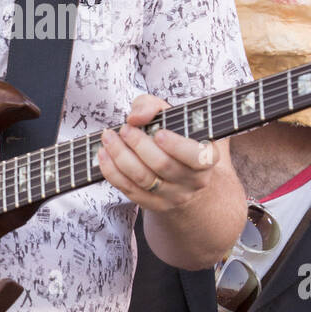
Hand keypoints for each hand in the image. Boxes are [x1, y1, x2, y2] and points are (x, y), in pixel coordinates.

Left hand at [96, 94, 217, 213]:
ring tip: (109, 138)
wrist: (185, 173)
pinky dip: (112, 171)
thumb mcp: (171, 114)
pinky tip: (103, 154)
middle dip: (138, 144)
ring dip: (120, 156)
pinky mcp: (154, 205)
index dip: (176, 146)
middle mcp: (194, 181)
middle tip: (124, 128)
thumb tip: (135, 118)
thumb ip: (152, 106)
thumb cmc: (176, 136)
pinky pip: (129, 190)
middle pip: (162, 165)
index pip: (195, 156)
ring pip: (143, 179)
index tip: (158, 133)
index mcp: (207, 158)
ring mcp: (174, 196)